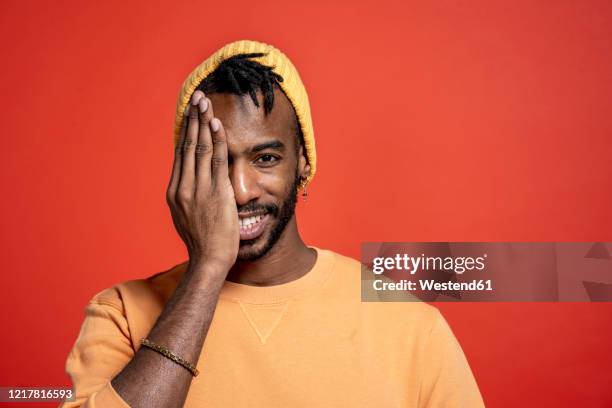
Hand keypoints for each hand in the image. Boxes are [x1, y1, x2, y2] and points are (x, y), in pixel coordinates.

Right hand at [166, 90, 238, 275]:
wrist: (209, 261)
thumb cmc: (202, 242)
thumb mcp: (186, 216)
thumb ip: (188, 197)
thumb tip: (191, 183)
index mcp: (175, 192)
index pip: (181, 154)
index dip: (186, 131)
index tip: (189, 113)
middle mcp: (184, 187)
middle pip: (188, 145)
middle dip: (193, 119)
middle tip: (196, 98)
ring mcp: (199, 189)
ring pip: (201, 148)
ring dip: (204, 123)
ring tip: (205, 103)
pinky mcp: (216, 193)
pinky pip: (217, 161)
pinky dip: (217, 141)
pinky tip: (217, 124)